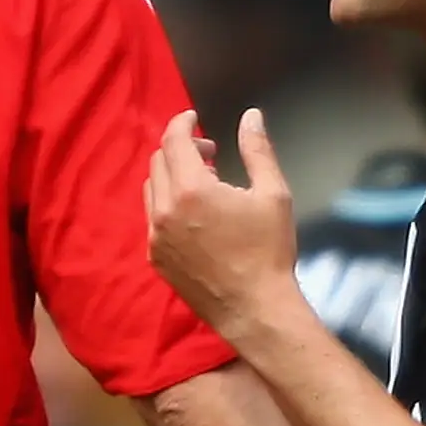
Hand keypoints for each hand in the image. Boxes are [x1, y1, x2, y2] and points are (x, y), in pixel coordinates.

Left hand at [146, 109, 300, 343]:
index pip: (173, 140)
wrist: (255, 310)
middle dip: (181, 148)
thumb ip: (257, 150)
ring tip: (204, 184)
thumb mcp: (273, 194)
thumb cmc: (269, 251)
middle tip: (211, 155)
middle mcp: (164, 210)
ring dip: (171, 175)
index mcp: (191, 189)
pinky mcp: (156, 257)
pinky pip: (153, 218)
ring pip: (151, 188)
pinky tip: (195, 215)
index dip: (182, 123)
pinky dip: (167, 203)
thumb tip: (250, 116)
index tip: (195, 119)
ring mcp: (155, 236)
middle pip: (158, 161)